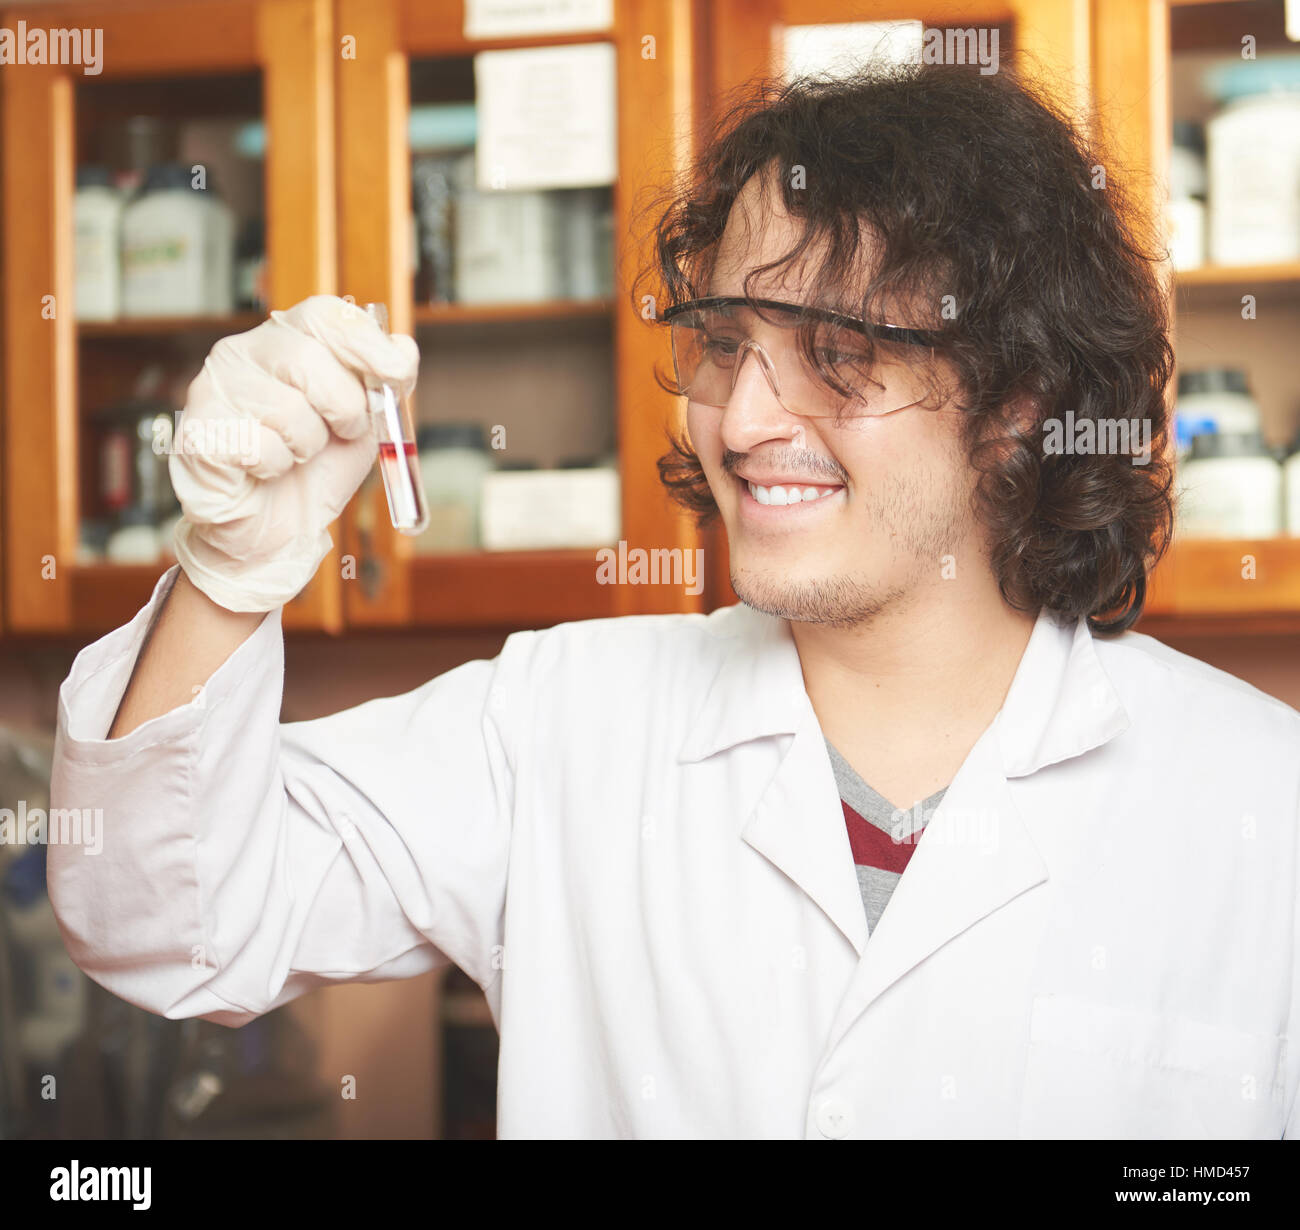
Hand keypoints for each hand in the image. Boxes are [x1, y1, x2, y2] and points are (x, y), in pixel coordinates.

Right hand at [168, 295, 418, 611]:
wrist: (276, 532)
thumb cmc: (313, 472)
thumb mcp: (362, 425)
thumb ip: (381, 386)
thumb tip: (403, 347)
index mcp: (284, 342)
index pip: (323, 315)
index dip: (365, 342)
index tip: (397, 372)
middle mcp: (241, 354)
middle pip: (306, 355)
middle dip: (345, 405)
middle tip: (344, 432)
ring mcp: (212, 390)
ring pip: (288, 407)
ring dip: (309, 445)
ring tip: (295, 456)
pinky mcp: (197, 433)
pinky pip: (262, 447)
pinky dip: (278, 468)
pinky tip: (264, 472)